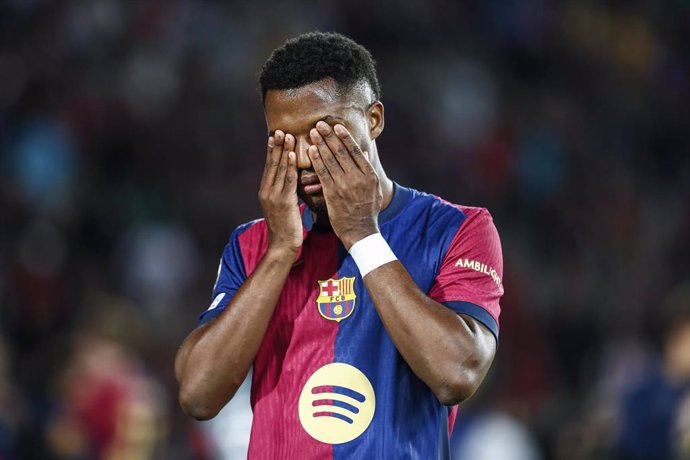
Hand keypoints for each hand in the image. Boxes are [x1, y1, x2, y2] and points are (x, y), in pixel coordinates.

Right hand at [258, 131, 301, 254]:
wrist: (283, 246)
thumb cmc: (287, 228)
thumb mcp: (283, 206)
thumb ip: (285, 192)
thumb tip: (292, 179)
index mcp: (265, 191)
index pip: (269, 166)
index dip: (272, 150)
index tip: (275, 134)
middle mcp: (266, 191)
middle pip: (271, 164)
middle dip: (275, 145)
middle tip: (279, 129)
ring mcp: (273, 196)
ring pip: (278, 169)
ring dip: (283, 151)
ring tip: (287, 135)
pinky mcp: (283, 202)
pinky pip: (287, 180)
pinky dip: (289, 166)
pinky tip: (292, 155)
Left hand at [308, 121, 382, 249]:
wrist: (361, 231)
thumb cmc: (367, 210)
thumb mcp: (374, 188)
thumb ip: (368, 170)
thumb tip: (363, 152)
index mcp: (369, 175)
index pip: (355, 151)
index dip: (345, 137)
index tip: (336, 126)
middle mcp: (358, 177)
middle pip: (342, 152)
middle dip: (330, 136)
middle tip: (320, 124)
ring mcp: (345, 185)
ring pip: (331, 160)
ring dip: (321, 144)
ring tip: (313, 133)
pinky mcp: (333, 193)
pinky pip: (323, 173)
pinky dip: (317, 160)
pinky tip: (311, 150)